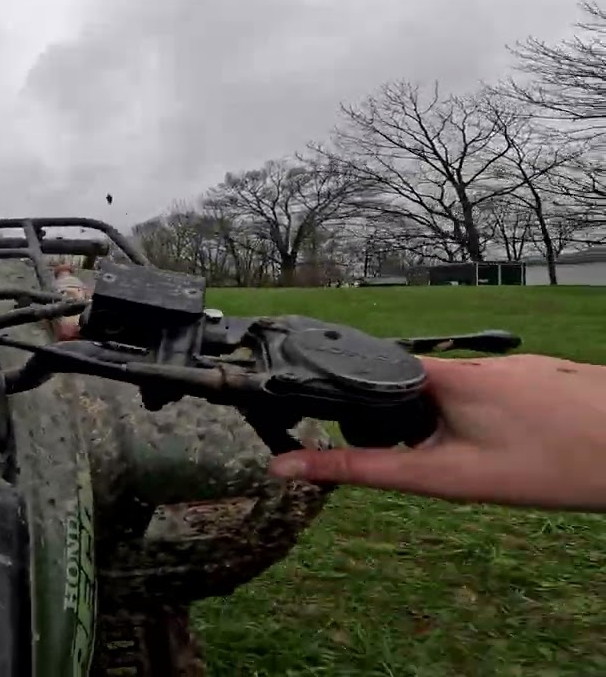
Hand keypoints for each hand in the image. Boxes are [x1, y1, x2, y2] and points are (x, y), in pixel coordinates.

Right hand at [268, 354, 605, 511]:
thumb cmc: (547, 465)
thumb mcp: (444, 477)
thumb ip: (364, 468)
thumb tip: (288, 466)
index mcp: (445, 379)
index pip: (378, 373)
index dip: (361, 403)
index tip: (359, 432)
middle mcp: (479, 362)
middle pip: (422, 386)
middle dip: (419, 424)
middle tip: (447, 461)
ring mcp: (519, 366)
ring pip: (465, 394)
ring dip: (463, 425)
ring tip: (497, 458)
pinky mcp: (550, 375)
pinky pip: (506, 394)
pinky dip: (503, 421)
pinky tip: (528, 446)